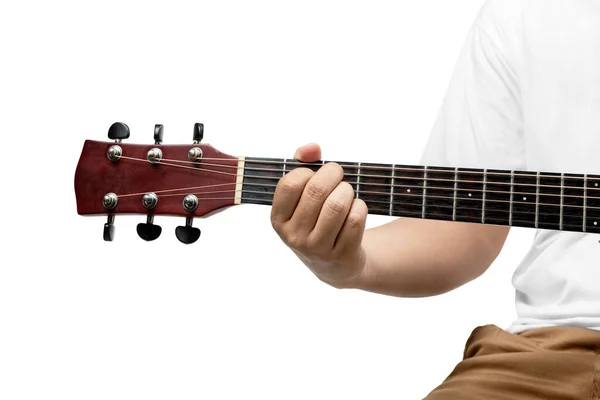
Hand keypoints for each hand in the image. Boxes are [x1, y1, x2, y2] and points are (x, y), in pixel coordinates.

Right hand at [271, 143, 368, 287]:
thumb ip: (302, 165)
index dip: (307, 170)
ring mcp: (317, 248)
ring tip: (346, 191)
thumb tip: (312, 147)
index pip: (289, 184)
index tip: (316, 171)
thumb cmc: (316, 220)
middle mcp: (294, 236)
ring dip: (347, 190)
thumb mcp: (301, 198)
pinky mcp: (342, 254)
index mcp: (278, 220)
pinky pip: (355, 219)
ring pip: (337, 205)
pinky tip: (355, 209)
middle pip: (316, 191)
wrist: (335, 265)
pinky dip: (360, 207)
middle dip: (332, 174)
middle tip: (338, 173)